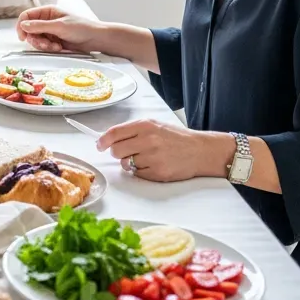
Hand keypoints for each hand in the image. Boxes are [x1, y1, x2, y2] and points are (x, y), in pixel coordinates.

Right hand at [15, 6, 105, 52]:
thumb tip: (23, 25)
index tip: (23, 37)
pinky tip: (59, 48)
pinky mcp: (53, 41)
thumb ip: (40, 26)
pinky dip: (48, 48)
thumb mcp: (59, 26)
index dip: (22, 26)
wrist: (95, 39)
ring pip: (35, 39)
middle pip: (29, 30)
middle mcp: (46, 20)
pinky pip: (43, 46)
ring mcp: (49, 31)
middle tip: (45, 44)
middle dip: (35, 39)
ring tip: (55, 47)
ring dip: (43, 45)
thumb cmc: (81, 28)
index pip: (26, 16)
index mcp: (47, 11)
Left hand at [95, 119, 228, 182]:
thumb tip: (109, 139)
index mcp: (145, 126)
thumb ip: (132, 130)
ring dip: (130, 163)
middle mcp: (147, 140)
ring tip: (145, 158)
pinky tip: (153, 165)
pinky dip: (141, 171)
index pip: (114, 133)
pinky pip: (138, 174)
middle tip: (127, 152)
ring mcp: (152, 158)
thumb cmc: (175, 137)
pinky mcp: (157, 173)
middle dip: (118, 153)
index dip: (103, 141)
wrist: (200, 150)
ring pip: (126, 164)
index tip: (99, 145)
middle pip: (116, 151)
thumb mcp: (154, 125)